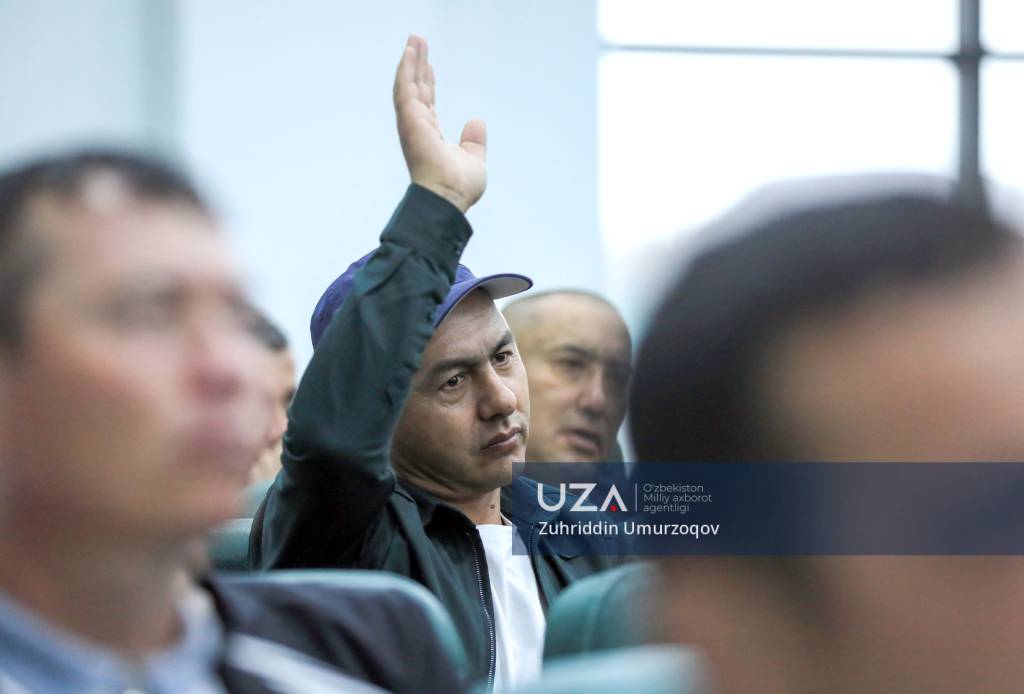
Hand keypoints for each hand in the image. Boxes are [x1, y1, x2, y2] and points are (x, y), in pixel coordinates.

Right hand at [393, 35, 485, 213]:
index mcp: (430, 136)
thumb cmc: (459, 188)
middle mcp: (418, 128)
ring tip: (413, 40)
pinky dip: (406, 69)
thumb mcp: (474, 159)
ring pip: (408, 85)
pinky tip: (409, 52)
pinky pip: (405, 89)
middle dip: (416, 66)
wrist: (449, 198)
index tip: (429, 66)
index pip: (427, 103)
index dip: (427, 83)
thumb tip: (476, 121)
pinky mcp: (409, 120)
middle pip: (416, 89)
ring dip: (410, 62)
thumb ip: (474, 141)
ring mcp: (412, 123)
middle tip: (417, 42)